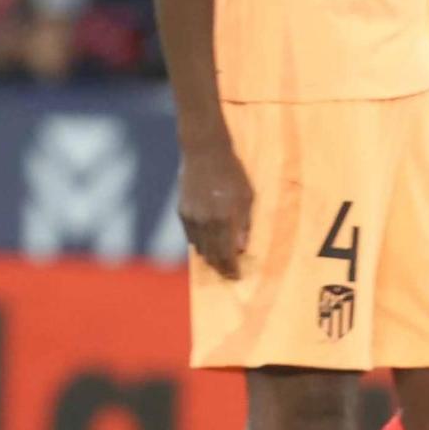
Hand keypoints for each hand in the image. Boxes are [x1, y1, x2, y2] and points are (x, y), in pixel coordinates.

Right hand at [179, 139, 252, 278]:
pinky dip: (199, 244)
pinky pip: (191, 237)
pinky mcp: (182, 212)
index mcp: (223, 217)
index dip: (231, 267)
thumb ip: (244, 223)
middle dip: (221, 267)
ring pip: (199, 248)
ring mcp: (191, 217)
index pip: (226, 253)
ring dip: (209, 257)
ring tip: (219, 263)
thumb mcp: (247, 195)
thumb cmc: (232, 173)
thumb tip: (242, 248)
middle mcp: (204, 221)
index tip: (236, 276)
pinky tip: (207, 246)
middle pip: (211, 254)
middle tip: (229, 274)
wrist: (205, 153)